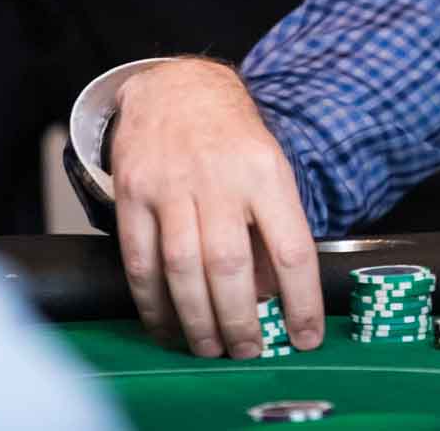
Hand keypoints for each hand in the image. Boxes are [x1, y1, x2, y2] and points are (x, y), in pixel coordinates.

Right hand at [110, 58, 323, 358]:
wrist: (177, 87)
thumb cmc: (232, 137)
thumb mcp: (269, 169)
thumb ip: (271, 230)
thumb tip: (272, 298)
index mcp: (266, 172)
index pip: (291, 248)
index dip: (301, 300)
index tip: (306, 336)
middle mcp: (219, 177)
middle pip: (230, 265)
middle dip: (241, 320)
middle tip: (249, 351)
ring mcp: (171, 184)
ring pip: (183, 268)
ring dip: (197, 320)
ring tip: (211, 347)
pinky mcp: (132, 192)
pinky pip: (140, 260)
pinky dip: (153, 303)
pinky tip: (167, 324)